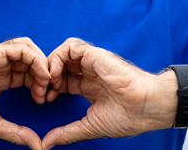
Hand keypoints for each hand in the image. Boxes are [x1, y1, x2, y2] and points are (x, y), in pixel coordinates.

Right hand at [0, 38, 49, 149]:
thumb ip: (15, 132)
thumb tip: (36, 145)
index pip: (27, 75)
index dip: (39, 85)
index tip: (43, 100)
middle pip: (31, 61)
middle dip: (44, 75)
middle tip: (47, 92)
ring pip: (28, 49)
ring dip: (41, 63)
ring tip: (45, 81)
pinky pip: (21, 48)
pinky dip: (35, 58)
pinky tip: (39, 74)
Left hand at [42, 38, 177, 148]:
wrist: (146, 106)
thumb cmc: (127, 117)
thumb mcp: (90, 126)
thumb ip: (67, 132)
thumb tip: (46, 143)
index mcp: (90, 87)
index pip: (62, 81)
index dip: (50, 89)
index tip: (44, 101)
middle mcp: (89, 72)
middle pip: (59, 67)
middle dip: (45, 78)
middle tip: (41, 92)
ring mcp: (92, 62)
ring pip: (62, 53)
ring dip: (50, 66)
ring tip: (48, 83)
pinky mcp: (94, 54)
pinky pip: (70, 47)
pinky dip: (58, 58)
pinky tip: (56, 74)